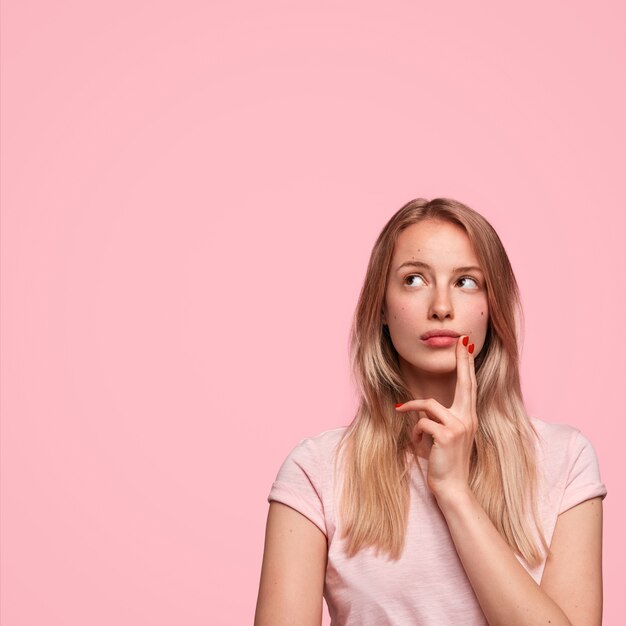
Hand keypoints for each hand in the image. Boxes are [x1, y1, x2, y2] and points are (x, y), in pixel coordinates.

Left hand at [395, 335, 477, 499]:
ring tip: (413, 432)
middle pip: (465, 383)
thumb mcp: (442, 437)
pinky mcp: (448, 435)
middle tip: (461, 340)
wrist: (453, 488)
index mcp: (468, 417)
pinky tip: (419, 446)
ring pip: (429, 405)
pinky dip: (415, 433)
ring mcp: (460, 426)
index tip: (467, 345)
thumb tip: (420, 409)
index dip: (467, 365)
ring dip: (413, 413)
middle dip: (463, 361)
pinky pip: (422, 423)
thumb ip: (436, 420)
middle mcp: (468, 418)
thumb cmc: (444, 463)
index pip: (469, 386)